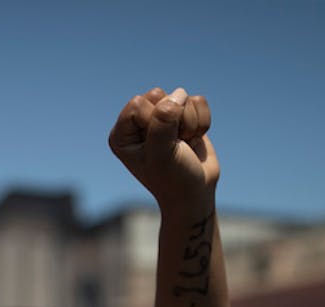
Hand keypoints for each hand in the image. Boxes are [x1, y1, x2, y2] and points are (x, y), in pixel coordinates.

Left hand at [109, 87, 217, 206]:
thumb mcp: (162, 154)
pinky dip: (202, 122)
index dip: (154, 122)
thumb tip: (178, 94)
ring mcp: (162, 117)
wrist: (196, 193)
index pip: (138, 104)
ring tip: (184, 144)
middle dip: (174, 120)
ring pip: (181, 96)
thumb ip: (163, 123)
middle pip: (159, 96)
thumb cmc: (173, 179)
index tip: (159, 146)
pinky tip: (194, 139)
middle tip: (174, 146)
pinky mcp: (183, 115)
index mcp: (123, 133)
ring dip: (189, 123)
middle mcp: (140, 122)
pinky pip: (198, 102)